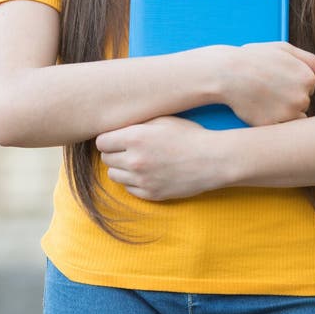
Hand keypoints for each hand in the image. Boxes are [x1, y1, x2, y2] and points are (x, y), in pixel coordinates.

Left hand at [95, 116, 223, 200]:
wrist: (213, 160)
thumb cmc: (189, 135)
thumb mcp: (163, 119)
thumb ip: (136, 123)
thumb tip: (115, 126)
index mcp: (136, 138)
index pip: (101, 141)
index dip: (109, 138)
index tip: (117, 137)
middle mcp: (135, 160)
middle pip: (106, 158)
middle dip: (114, 152)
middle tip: (129, 148)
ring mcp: (142, 180)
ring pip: (114, 175)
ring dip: (121, 167)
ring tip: (138, 160)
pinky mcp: (151, 194)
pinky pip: (129, 189)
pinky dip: (133, 181)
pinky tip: (147, 172)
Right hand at [217, 42, 314, 126]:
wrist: (226, 73)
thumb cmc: (253, 58)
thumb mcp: (283, 49)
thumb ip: (310, 60)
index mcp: (308, 77)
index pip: (308, 87)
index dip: (290, 82)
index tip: (274, 76)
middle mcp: (303, 97)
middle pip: (302, 103)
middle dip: (288, 98)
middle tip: (266, 88)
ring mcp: (289, 113)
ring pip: (293, 117)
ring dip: (281, 111)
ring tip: (261, 98)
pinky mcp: (275, 126)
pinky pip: (280, 129)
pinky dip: (271, 121)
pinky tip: (258, 109)